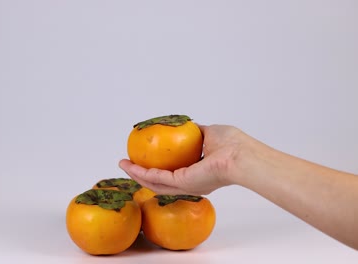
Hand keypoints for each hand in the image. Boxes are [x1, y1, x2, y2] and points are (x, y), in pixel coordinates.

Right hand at [119, 125, 248, 194]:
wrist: (241, 156)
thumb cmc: (233, 144)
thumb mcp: (210, 133)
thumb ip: (196, 132)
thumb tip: (185, 126)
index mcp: (198, 173)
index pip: (173, 173)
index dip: (157, 167)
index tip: (144, 159)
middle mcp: (191, 183)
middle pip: (160, 181)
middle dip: (141, 174)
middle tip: (127, 164)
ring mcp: (186, 185)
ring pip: (155, 183)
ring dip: (137, 175)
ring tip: (123, 165)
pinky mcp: (182, 183)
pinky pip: (158, 178)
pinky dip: (142, 173)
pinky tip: (131, 167)